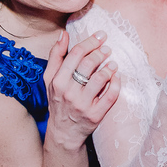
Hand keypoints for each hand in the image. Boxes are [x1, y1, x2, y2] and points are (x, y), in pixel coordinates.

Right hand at [44, 30, 118, 149]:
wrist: (64, 132)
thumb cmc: (58, 100)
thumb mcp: (50, 79)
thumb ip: (56, 56)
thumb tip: (63, 34)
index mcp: (57, 81)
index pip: (76, 54)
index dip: (90, 42)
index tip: (100, 36)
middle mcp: (69, 92)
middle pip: (89, 63)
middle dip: (101, 52)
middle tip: (107, 49)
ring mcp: (83, 104)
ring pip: (101, 78)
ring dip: (110, 67)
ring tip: (112, 63)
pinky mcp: (96, 115)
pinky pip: (110, 95)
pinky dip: (116, 83)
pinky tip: (116, 77)